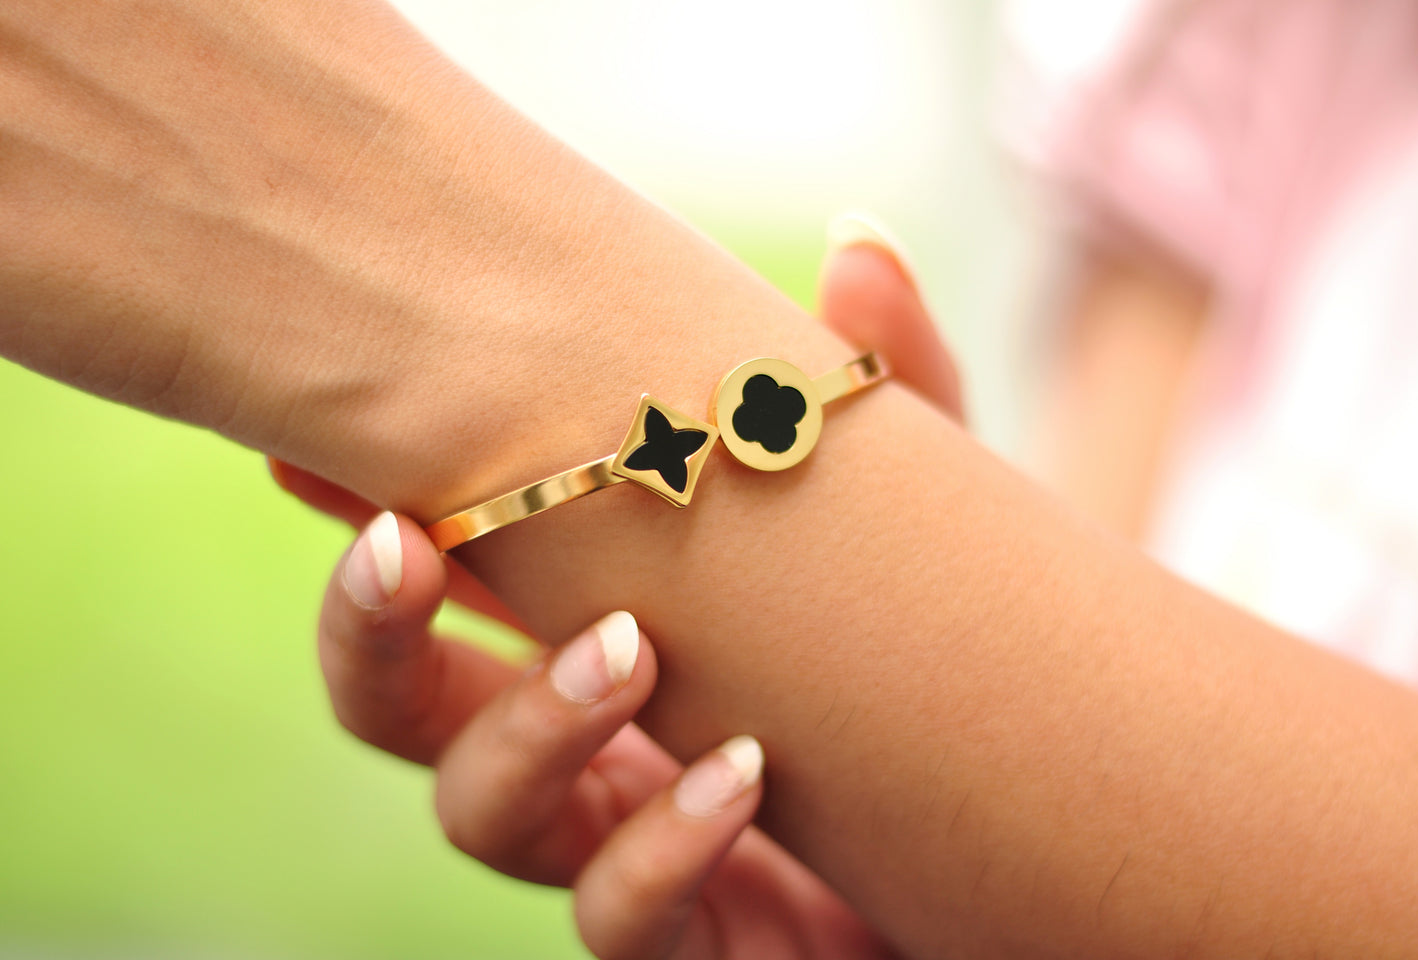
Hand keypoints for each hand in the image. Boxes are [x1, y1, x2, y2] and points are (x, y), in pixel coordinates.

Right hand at [273, 226, 963, 957]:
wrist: (1038, 822)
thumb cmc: (939, 660)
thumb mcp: (920, 518)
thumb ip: (890, 393)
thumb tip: (864, 241)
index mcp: (592, 627)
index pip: (445, 576)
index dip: (367, 520)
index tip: (315, 452)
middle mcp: (582, 739)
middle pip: (400, 710)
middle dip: (373, 631)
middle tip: (409, 542)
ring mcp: (625, 845)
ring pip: (484, 817)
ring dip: (531, 728)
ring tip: (627, 648)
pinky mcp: (699, 940)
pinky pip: (622, 921)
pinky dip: (657, 851)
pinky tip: (736, 776)